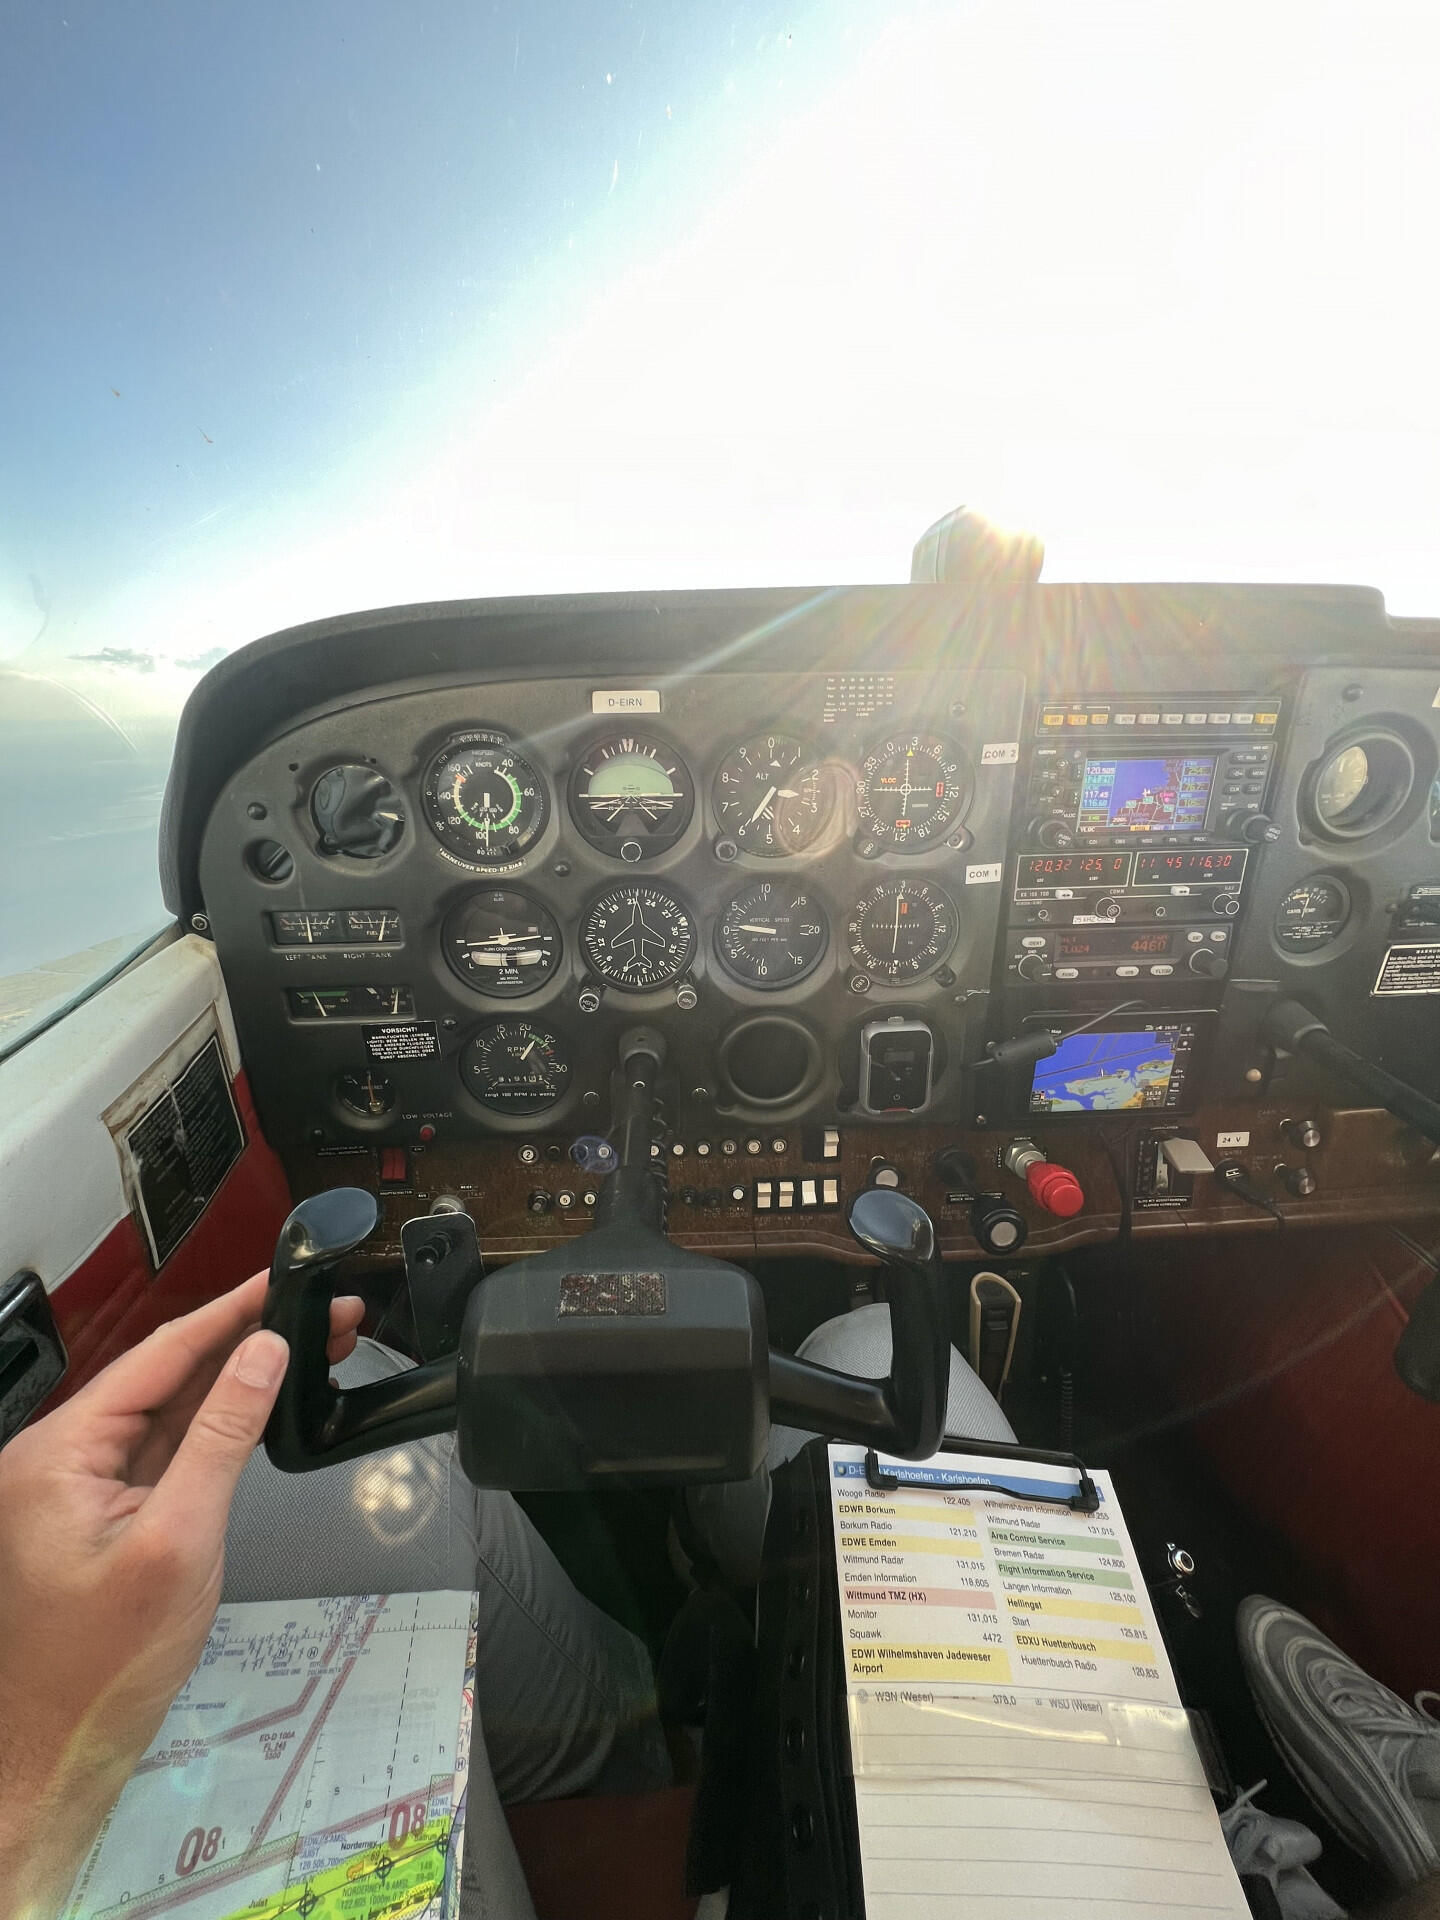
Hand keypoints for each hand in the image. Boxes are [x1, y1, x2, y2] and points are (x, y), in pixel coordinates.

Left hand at [0, 1274, 364, 1917]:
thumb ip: (221, 1436)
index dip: (227, 1313)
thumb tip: (260, 1357)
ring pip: (167, 1411)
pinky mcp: (99, 1517)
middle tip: (316, 1315)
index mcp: (57, 1453)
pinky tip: (257, 1405)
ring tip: (303, 1347)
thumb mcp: (180, 1539)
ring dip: (234, 1381)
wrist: (59, 1751)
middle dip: (243, 1341)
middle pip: (163, 1376)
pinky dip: (212, 1427)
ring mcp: (76, 1489)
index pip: (157, 1356)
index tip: (280, 1283)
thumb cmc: (101, 1666)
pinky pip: (161, 1451)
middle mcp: (56, 1460)